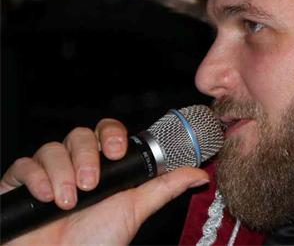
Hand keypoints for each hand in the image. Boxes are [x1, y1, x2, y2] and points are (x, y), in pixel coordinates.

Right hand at [0, 119, 208, 244]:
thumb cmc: (95, 243)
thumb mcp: (135, 210)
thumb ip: (165, 186)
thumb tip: (200, 172)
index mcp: (104, 168)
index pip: (107, 133)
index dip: (112, 135)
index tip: (118, 151)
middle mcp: (75, 166)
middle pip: (80, 136)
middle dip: (87, 157)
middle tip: (91, 184)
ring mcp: (46, 175)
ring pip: (52, 148)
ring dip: (63, 173)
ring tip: (69, 202)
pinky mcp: (19, 185)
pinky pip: (24, 164)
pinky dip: (36, 178)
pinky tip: (46, 198)